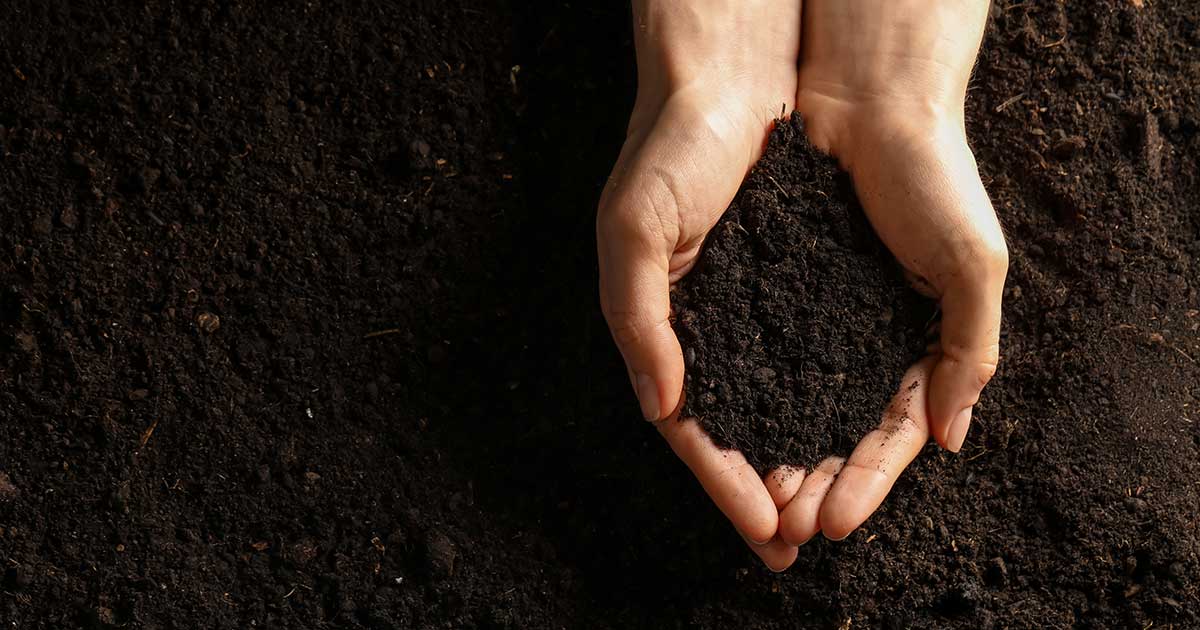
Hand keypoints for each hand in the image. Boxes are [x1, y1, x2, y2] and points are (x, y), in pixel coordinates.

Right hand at [596, 0, 802, 569]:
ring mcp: (752, 312)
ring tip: (830, 512)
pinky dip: (828, 405)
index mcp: (662, 327)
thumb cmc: (671, 149)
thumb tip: (663, 408)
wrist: (732, 80)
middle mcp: (707, 329)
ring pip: (778, 406)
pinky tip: (848, 439)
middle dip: (765, 492)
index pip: (690, 428)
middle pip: (737, 431)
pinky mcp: (796, 287)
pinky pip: (813, 361)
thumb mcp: (633, 232)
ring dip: (800, 462)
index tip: (765, 532)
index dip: (723, 483)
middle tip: (802, 545)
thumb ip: (639, 320)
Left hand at [779, 0, 1007, 543]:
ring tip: (757, 501)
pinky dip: (744, 400)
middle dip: (814, 485)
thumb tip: (951, 439)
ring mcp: (816, 320)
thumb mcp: (971, 265)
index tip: (835, 522)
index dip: (864, 482)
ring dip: (776, 456)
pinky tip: (727, 434)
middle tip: (785, 527)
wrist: (869, 102)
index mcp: (918, 344)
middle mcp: (862, 340)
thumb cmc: (934, 178)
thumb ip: (968, 350)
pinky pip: (754, 359)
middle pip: (835, 433)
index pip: (890, 435)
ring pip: (791, 407)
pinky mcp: (771, 293)